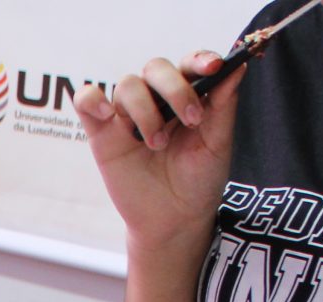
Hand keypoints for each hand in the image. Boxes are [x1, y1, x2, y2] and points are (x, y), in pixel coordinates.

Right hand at [72, 51, 243, 257]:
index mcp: (187, 96)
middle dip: (175, 89)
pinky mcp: (102, 134)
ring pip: (127, 85)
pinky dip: (92, 99)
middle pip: (156, 68)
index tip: (213, 67)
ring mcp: (128, 116)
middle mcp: (156, 100)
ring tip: (156, 144)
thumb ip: (223, 106)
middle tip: (190, 120)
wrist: (173, 221)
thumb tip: (237, 66)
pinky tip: (107, 115)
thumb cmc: (198, 182)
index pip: (189, 64)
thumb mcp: (218, 145)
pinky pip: (86, 101)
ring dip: (144, 110)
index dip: (199, 59)